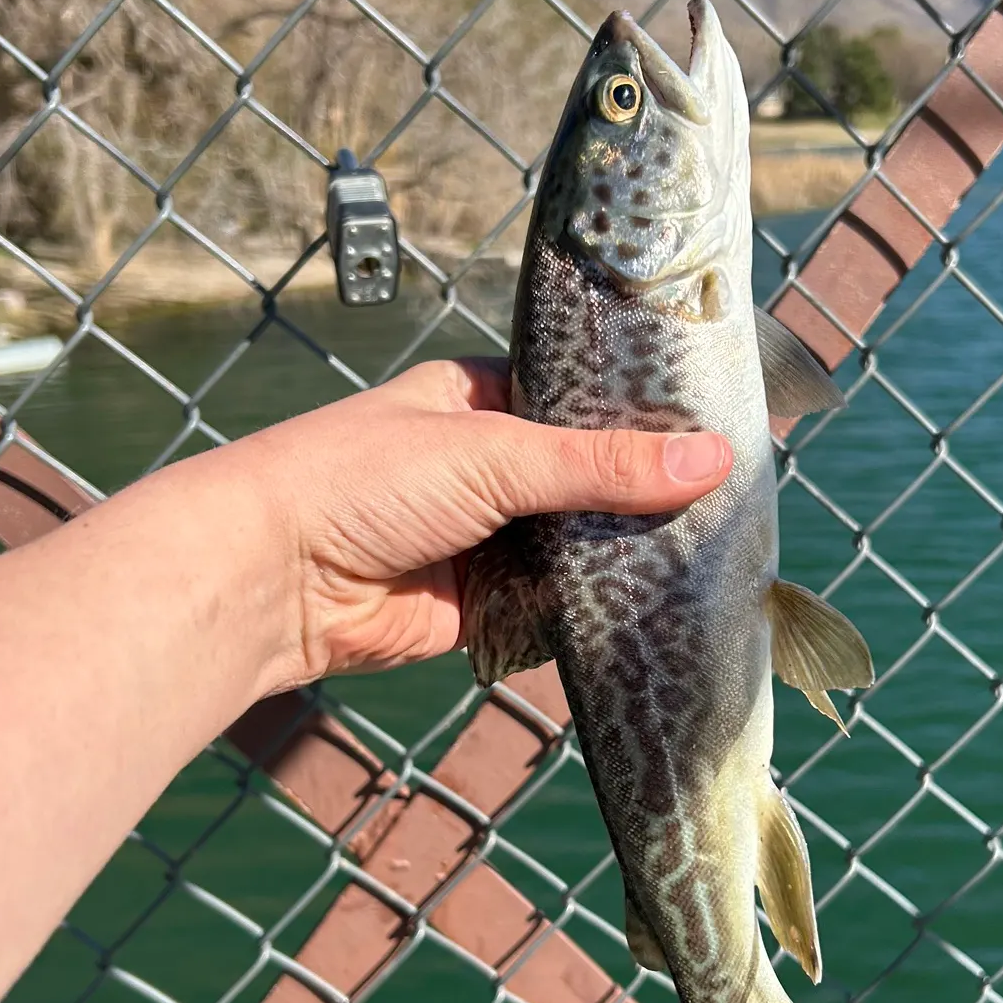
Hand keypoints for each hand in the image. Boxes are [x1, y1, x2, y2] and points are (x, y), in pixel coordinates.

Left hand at [231, 357, 731, 689]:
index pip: (585, 398)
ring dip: (623, 552)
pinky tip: (655, 601)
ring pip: (578, 541)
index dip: (647, 413)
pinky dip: (594, 605)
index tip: (720, 424)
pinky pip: (556, 601)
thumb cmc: (362, 480)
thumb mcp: (493, 454)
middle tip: (732, 497)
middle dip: (643, 491)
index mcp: (485, 399)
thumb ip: (602, 462)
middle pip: (590, 476)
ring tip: (715, 550)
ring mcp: (489, 535)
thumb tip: (712, 459)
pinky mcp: (485, 603)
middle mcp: (490, 463)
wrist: (269, 579)